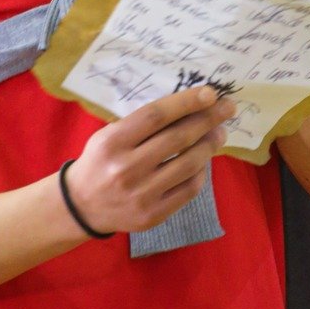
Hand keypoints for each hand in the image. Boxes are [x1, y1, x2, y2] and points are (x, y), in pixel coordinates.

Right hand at [63, 85, 233, 233]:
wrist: (82, 205)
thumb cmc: (100, 160)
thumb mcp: (109, 135)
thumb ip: (142, 124)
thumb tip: (188, 107)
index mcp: (113, 142)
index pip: (156, 116)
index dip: (186, 102)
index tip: (210, 93)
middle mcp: (126, 168)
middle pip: (177, 139)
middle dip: (207, 120)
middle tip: (227, 108)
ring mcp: (141, 194)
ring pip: (188, 165)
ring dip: (209, 145)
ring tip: (219, 133)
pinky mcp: (153, 215)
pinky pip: (187, 190)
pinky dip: (200, 172)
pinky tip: (204, 161)